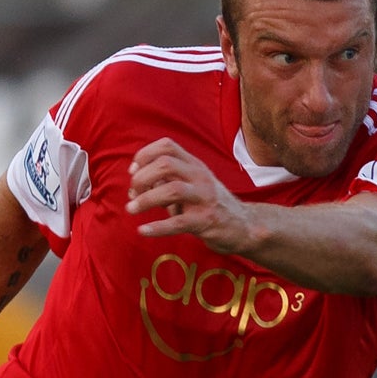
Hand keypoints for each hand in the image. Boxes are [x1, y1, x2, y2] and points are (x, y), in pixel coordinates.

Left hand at [128, 138, 256, 253]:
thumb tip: (136, 185)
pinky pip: (178, 223)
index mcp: (195, 165)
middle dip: (142, 177)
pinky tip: (142, 230)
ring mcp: (204, 198)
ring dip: (146, 199)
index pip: (167, 146)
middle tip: (132, 193)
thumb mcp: (191, 186)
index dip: (145, 155)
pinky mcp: (206, 221)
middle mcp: (200, 177)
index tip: (133, 171)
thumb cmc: (211, 206)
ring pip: (171, 189)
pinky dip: (157, 227)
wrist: (244, 226)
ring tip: (131, 209)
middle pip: (165, 164)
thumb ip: (166, 182)